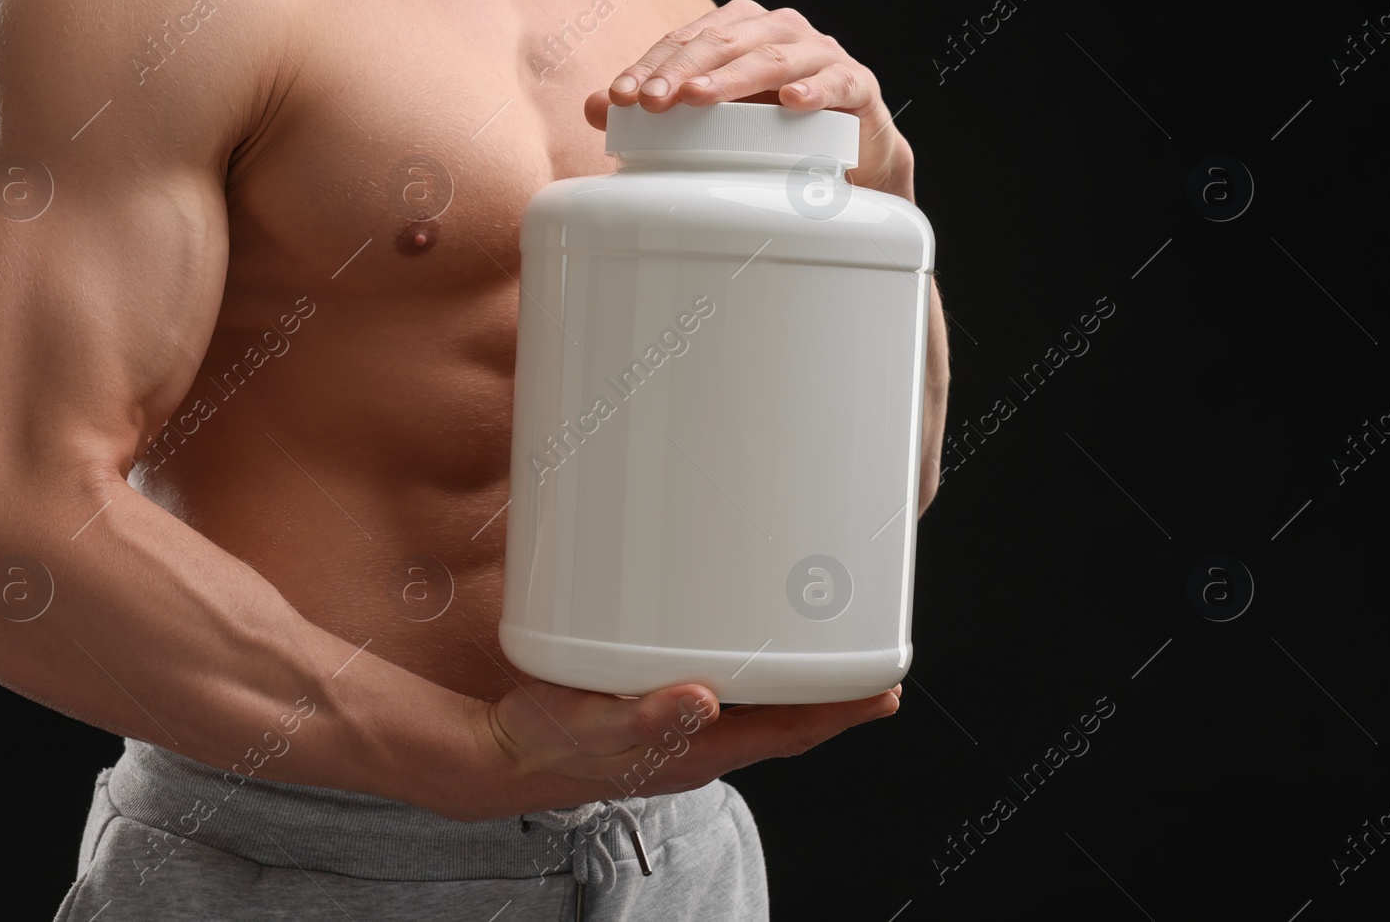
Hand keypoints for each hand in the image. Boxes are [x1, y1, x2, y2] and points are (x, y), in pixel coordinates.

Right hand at [456, 674, 901, 820]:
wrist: (501, 752)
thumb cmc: (545, 742)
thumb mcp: (589, 725)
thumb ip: (642, 717)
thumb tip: (703, 701)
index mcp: (698, 750)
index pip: (790, 732)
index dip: (842, 713)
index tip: (888, 691)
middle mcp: (700, 741)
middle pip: (788, 718)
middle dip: (834, 692)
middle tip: (875, 654)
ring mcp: (681, 727)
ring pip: (759, 703)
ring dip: (796, 678)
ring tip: (825, 640)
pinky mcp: (658, 706)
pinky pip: (723, 689)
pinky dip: (750, 667)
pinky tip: (745, 637)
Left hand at [585, 0, 913, 202]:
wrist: (851, 155)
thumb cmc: (773, 128)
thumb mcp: (712, 117)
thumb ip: (658, 106)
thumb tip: (593, 107)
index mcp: (740, 28)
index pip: (686, 39)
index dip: (651, 65)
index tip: (618, 97)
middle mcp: (779, 30)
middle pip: (725, 41)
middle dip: (684, 69)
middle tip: (651, 100)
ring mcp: (821, 54)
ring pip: (774, 58)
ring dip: (735, 78)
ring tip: (699, 98)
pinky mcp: (856, 84)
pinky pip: (836, 83)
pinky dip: (815, 91)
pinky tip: (793, 103)